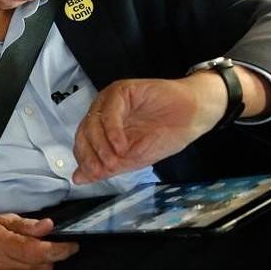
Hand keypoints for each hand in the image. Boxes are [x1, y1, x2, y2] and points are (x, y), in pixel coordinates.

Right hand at [0, 214, 79, 269]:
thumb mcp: (4, 220)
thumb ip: (28, 225)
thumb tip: (49, 226)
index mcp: (1, 245)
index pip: (39, 251)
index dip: (60, 250)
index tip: (71, 246)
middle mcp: (0, 267)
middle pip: (43, 266)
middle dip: (47, 256)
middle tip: (37, 247)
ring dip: (39, 268)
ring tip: (24, 257)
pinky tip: (17, 268)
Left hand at [72, 74, 225, 184]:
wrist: (193, 118)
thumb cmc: (164, 136)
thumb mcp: (132, 159)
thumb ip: (106, 167)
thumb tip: (78, 179)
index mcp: (102, 127)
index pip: (82, 143)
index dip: (85, 159)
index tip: (93, 175)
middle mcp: (103, 111)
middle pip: (84, 132)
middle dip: (90, 154)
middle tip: (102, 170)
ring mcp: (111, 99)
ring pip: (93, 122)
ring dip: (101, 145)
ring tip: (114, 161)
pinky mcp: (124, 90)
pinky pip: (110, 111)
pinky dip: (113, 131)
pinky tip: (122, 146)